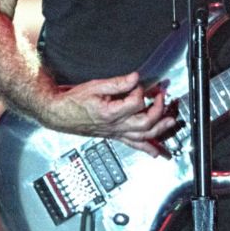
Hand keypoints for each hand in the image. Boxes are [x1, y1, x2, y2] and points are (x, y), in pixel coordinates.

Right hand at [41, 72, 175, 156]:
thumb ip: (117, 82)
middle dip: (159, 109)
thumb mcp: (94, 86)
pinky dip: (147, 148)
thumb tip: (135, 78)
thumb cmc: (73, 101)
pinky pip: (133, 145)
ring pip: (143, 136)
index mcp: (110, 113)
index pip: (136, 102)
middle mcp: (114, 126)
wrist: (58, 113)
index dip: (140, 90)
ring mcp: (115, 133)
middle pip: (145, 123)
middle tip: (163, 96)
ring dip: (160, 130)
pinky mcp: (113, 135)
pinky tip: (157, 153)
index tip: (138, 83)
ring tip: (171, 122)